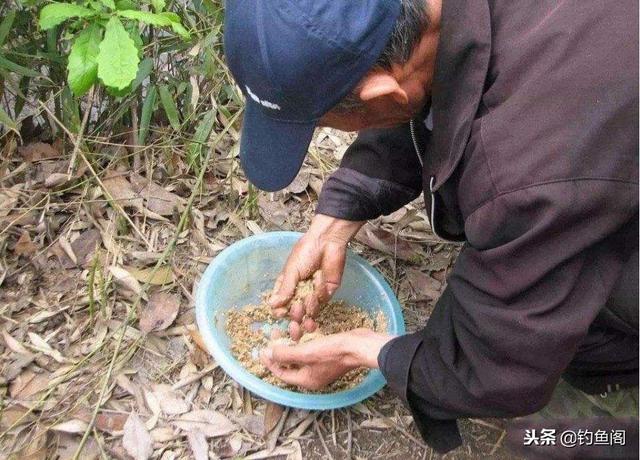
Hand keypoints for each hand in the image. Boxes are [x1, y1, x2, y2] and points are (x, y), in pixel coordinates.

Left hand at [260, 328, 393, 389]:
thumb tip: (268, 355)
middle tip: (275, 331)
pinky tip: (308, 322)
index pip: (281, 373)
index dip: (270, 361)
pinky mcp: (328, 351)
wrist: (360, 345)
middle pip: (290, 360)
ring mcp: (321, 363)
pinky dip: (309, 333)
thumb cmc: (333, 352)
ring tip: (294, 321)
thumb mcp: (306, 353)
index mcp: (306, 380)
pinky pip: (312, 343)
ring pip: (301, 349)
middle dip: (283, 344)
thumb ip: (285, 355)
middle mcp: (312, 374)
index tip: (261, 349)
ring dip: (296, 335)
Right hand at [269, 214, 363, 339]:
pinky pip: (320, 304)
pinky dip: (316, 300)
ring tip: (304, 305)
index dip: (280, 311)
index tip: (279, 313)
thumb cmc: (306, 251)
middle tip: (295, 313)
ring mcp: (313, 294)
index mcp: (287, 284)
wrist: (328, 242)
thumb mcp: (291, 270)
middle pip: (294, 312)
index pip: (280, 303)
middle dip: (294, 316)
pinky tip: (316, 289)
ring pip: (307, 312)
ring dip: (305, 311)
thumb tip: (272, 305)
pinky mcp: (326, 293)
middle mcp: (299, 291)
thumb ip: (285, 289)